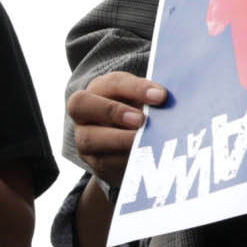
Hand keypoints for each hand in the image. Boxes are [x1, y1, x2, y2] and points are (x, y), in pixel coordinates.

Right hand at [68, 70, 167, 189]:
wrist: (128, 144)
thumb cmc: (137, 112)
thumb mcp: (142, 100)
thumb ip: (151, 97)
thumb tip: (166, 100)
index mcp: (99, 89)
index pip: (111, 83)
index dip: (135, 89)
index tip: (161, 96)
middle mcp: (84, 113)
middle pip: (80, 105)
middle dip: (112, 111)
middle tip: (140, 120)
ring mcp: (84, 139)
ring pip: (89, 139)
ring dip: (120, 140)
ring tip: (145, 142)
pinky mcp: (94, 163)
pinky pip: (104, 163)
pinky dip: (126, 160)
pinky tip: (146, 158)